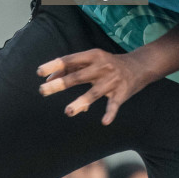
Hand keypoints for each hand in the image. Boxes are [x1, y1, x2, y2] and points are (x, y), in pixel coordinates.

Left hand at [37, 49, 155, 124]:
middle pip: (77, 77)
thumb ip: (72, 68)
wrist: (139, 65)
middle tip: (42, 91)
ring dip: (81, 102)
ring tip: (68, 112)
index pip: (70, 60)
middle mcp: (101, 67)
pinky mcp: (122, 93)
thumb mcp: (91, 61)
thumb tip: (50, 79)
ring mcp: (112, 80)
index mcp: (92, 56)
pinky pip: (114, 105)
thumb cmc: (108, 64)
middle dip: (59, 84)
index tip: (39, 72)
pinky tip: (104, 121)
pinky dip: (110, 113)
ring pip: (94, 93)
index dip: (54, 65)